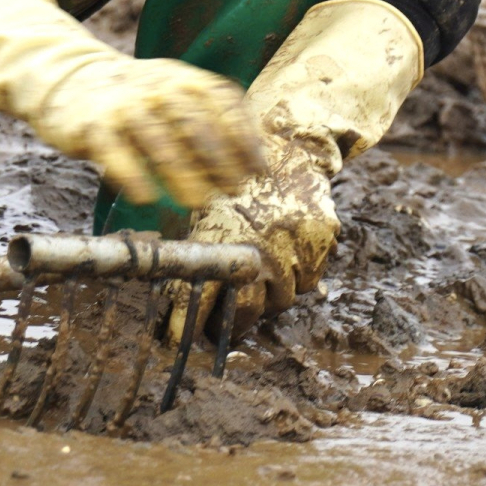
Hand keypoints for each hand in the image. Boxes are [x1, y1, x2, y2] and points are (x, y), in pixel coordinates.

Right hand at [36, 57, 267, 208]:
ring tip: (200, 202)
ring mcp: (126, 105)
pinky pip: (118, 155)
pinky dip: (134, 177)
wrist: (74, 81)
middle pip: (195, 126)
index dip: (244, 140)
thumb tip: (257, 165)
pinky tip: (147, 198)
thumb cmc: (139, 99)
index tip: (256, 172)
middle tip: (232, 191)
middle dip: (219, 161)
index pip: (224, 106)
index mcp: (185, 79)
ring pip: (160, 142)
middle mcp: (158, 87)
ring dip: (184, 175)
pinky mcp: (95, 126)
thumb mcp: (177, 92)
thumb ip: (213, 119)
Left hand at [158, 0, 424, 344]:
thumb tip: (166, 298)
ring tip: (256, 288)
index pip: (196, 306)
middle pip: (244, 316)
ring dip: (267, 301)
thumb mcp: (196, 207)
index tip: (177, 342)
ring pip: (280, 302)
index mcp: (218, 243)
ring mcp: (292, 249)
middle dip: (231, 327)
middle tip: (221, 328)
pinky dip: (296, 279)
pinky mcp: (320, 243)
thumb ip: (184, 249)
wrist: (285, 143)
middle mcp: (257, 251)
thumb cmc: (228, 173)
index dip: (184, 330)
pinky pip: (309, 282)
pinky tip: (284, 265)